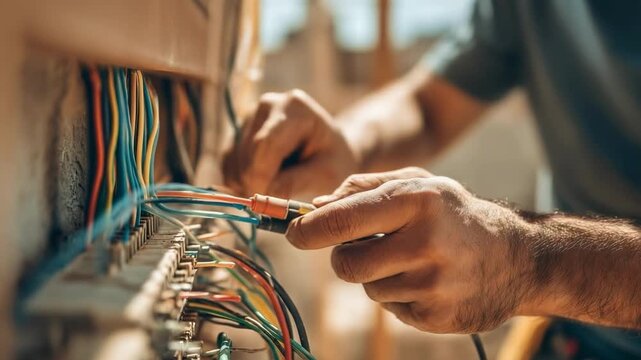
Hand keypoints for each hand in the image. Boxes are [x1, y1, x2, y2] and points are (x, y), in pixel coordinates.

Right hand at [223, 89, 358, 197]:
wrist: (328, 151)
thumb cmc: (333, 161)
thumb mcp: (325, 174)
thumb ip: (295, 183)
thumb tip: (261, 194)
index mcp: (295, 107)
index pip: (265, 143)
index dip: (260, 177)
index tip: (267, 205)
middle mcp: (267, 105)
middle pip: (246, 153)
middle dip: (255, 184)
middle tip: (273, 205)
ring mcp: (249, 117)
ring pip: (232, 160)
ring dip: (247, 184)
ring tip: (275, 191)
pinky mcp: (237, 133)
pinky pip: (227, 164)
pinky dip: (239, 182)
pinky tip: (264, 185)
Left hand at [287, 169, 532, 332]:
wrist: (516, 258)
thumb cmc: (453, 213)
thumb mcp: (416, 183)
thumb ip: (362, 188)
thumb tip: (315, 206)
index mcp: (417, 201)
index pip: (344, 219)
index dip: (308, 229)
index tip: (293, 232)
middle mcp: (425, 243)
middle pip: (346, 264)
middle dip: (343, 256)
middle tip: (364, 247)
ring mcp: (433, 285)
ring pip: (368, 287)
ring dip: (377, 275)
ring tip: (412, 260)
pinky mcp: (436, 317)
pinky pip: (390, 309)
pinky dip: (398, 294)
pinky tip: (427, 280)